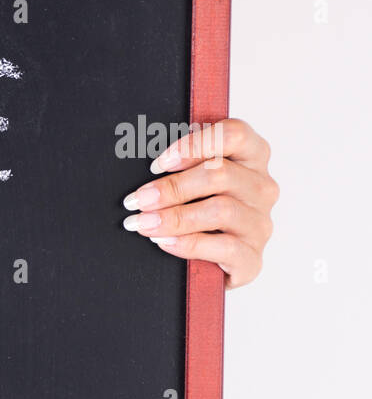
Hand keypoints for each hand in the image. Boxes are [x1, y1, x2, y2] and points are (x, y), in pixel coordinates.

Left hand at [121, 118, 277, 288]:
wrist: (206, 264)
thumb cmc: (194, 211)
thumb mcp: (189, 182)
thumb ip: (180, 165)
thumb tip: (147, 160)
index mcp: (251, 157)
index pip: (234, 134)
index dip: (194, 145)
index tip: (157, 164)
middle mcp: (261, 187)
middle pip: (221, 174)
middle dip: (172, 187)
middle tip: (137, 200)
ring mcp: (259, 223)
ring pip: (221, 210)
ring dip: (174, 217)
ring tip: (142, 223)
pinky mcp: (252, 257)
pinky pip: (224, 247)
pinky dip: (189, 244)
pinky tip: (163, 242)